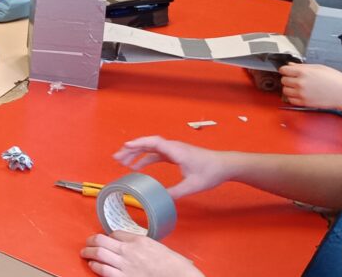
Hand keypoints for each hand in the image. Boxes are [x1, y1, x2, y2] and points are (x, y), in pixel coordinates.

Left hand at [80, 232, 202, 276]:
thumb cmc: (172, 264)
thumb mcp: (156, 247)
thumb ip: (141, 244)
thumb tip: (132, 244)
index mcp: (138, 240)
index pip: (115, 233)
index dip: (108, 235)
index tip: (107, 239)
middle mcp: (128, 251)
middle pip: (101, 240)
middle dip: (91, 241)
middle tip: (88, 242)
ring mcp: (124, 265)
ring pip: (99, 254)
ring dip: (89, 252)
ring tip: (85, 253)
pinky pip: (103, 270)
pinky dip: (95, 266)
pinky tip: (93, 265)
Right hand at [113, 136, 229, 198]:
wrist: (225, 165)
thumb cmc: (210, 172)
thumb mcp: (192, 186)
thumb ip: (175, 192)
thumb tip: (160, 199)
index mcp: (175, 151)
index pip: (153, 143)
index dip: (138, 144)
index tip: (124, 147)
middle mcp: (172, 148)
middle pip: (147, 144)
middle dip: (131, 149)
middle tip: (116, 158)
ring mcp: (173, 151)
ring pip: (150, 149)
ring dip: (136, 154)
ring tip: (121, 162)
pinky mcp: (175, 155)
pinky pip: (155, 154)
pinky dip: (144, 158)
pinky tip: (137, 167)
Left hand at [279, 64, 341, 113]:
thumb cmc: (336, 80)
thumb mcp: (320, 67)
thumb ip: (303, 66)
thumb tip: (291, 65)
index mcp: (304, 72)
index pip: (284, 70)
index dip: (285, 70)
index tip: (288, 71)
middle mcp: (301, 83)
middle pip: (283, 80)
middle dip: (288, 78)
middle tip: (294, 78)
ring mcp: (302, 94)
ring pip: (285, 90)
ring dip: (289, 88)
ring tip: (297, 86)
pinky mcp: (304, 103)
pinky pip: (290, 100)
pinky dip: (292, 97)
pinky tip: (299, 94)